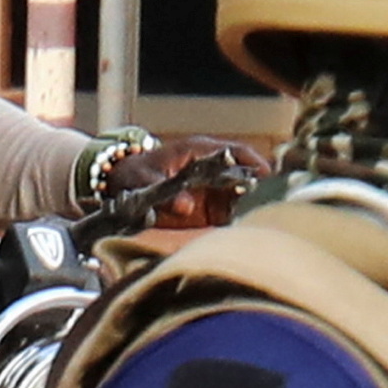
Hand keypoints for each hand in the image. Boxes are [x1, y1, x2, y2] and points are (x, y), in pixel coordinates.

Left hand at [90, 133, 267, 222]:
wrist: (121, 185)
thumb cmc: (134, 174)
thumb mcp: (142, 179)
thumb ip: (162, 192)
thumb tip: (186, 206)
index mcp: (200, 152)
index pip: (236, 152)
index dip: (254, 161)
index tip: (266, 175)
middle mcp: (212, 170)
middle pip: (247, 176)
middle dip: (260, 190)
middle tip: (266, 206)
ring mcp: (213, 190)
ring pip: (244, 197)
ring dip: (252, 209)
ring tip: (258, 224)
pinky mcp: (210, 210)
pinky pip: (231, 216)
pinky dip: (239, 224)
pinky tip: (244, 235)